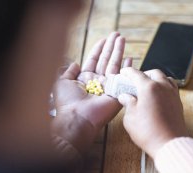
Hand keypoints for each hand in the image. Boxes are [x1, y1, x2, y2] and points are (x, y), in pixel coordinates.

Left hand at [52, 32, 131, 151]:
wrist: (77, 118)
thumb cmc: (67, 102)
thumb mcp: (61, 82)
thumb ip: (67, 71)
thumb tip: (74, 63)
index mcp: (85, 79)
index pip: (93, 60)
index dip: (98, 49)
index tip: (104, 39)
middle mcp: (97, 82)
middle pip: (105, 60)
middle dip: (111, 47)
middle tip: (117, 34)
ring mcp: (108, 87)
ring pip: (114, 65)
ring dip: (119, 51)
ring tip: (123, 39)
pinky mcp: (117, 93)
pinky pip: (122, 77)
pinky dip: (127, 68)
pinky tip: (130, 58)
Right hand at [117, 68, 187, 157]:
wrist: (169, 144)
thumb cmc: (148, 132)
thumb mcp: (130, 118)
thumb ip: (128, 104)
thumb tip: (125, 97)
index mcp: (149, 87)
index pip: (136, 74)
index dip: (128, 72)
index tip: (123, 73)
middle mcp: (163, 87)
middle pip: (154, 73)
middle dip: (144, 74)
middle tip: (135, 81)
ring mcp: (173, 94)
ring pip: (165, 79)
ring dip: (156, 79)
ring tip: (149, 86)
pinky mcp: (178, 103)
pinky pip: (172, 88)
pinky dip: (165, 87)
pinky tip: (159, 95)